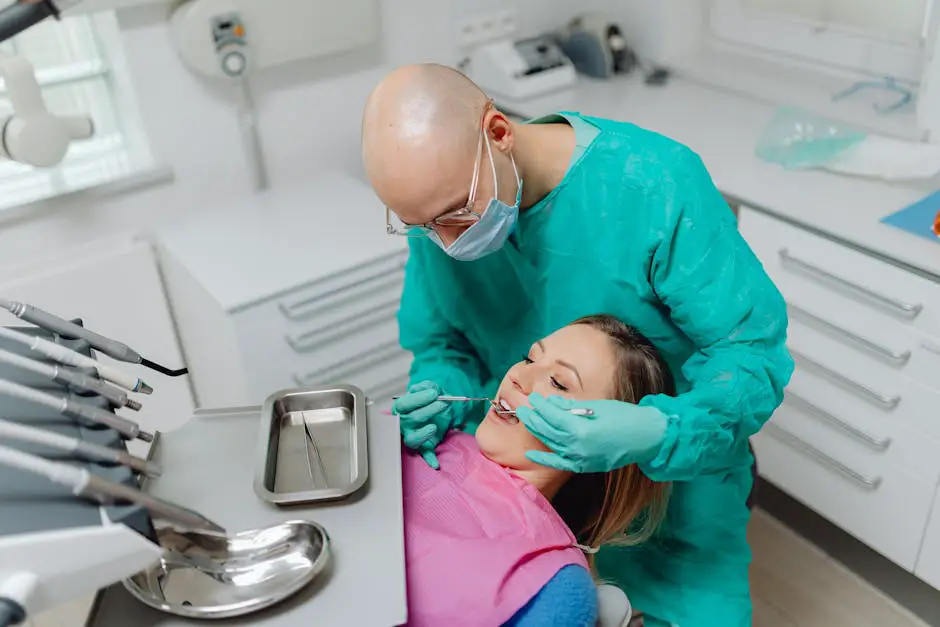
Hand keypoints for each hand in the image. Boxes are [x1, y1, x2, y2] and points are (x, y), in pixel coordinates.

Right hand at [393, 381, 455, 469]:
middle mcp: (403, 424)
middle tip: (443, 403)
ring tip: (435, 426)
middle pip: (410, 420)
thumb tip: (419, 388)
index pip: (403, 405)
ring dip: (424, 433)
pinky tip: (436, 464)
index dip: (418, 399)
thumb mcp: (431, 389)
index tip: (433, 393)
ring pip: (412, 440)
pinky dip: (429, 460)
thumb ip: (426, 386)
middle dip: (428, 411)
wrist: (440, 409)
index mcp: (401, 409)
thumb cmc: (432, 400)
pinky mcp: (423, 446)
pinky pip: (424, 454)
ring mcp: (412, 436)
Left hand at [516, 393, 668, 472]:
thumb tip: (551, 403)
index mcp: (581, 430)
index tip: (534, 398)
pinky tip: (530, 454)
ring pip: (551, 443)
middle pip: (548, 430)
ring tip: (526, 420)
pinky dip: (544, 459)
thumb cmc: (624, 417)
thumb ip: (572, 408)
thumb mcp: (597, 407)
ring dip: (537, 431)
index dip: (542, 406)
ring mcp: (580, 459)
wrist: (646, 437)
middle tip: (524, 407)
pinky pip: (559, 463)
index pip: (553, 416)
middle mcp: (577, 448)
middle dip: (534, 418)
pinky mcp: (584, 466)